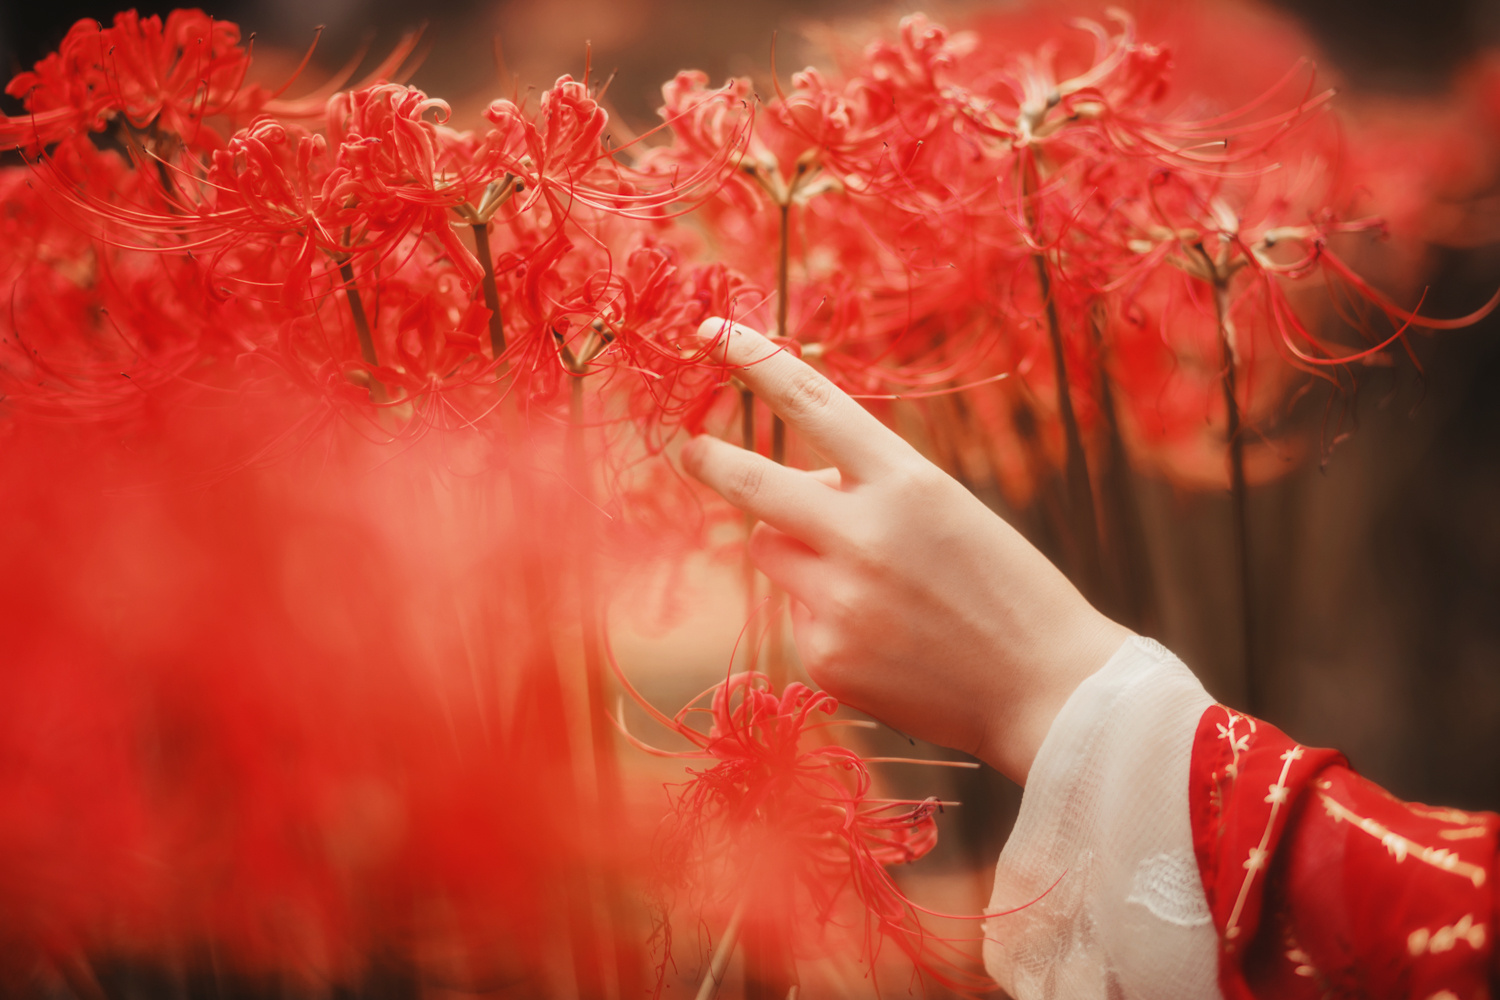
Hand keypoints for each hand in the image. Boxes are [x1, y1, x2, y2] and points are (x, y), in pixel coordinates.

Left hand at [681, 319, 1130, 783]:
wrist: (1048, 691)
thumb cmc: (1004, 590)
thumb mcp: (949, 511)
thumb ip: (870, 490)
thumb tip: (796, 491)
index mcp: (910, 483)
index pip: (815, 404)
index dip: (755, 362)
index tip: (712, 332)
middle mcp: (866, 536)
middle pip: (754, 484)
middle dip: (711, 461)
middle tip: (690, 449)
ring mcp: (841, 601)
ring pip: (769, 547)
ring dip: (795, 548)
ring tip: (871, 583)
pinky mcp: (826, 655)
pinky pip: (795, 611)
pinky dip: (825, 616)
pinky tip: (886, 641)